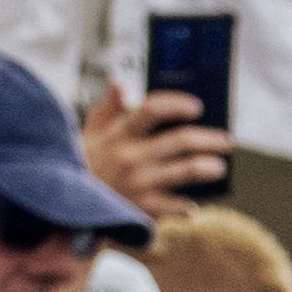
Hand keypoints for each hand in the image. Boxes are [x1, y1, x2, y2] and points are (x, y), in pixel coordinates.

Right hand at [77, 84, 238, 218]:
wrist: (66, 205)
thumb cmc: (83, 164)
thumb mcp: (89, 132)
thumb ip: (108, 107)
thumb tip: (118, 81)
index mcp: (120, 133)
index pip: (153, 109)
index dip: (178, 104)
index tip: (196, 106)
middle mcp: (132, 156)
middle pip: (181, 140)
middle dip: (210, 139)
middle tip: (226, 140)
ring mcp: (140, 183)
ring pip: (187, 171)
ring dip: (209, 167)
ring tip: (219, 166)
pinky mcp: (144, 209)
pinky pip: (177, 206)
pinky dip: (187, 206)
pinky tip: (193, 205)